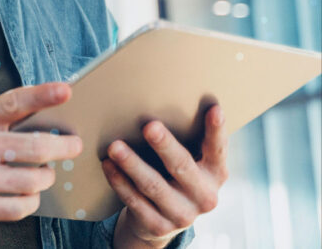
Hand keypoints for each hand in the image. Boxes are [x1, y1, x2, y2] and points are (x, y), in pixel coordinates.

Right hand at [0, 82, 83, 224]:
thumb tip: (38, 110)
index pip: (13, 103)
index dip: (43, 95)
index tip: (66, 90)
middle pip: (36, 147)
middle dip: (64, 146)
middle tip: (73, 145)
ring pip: (34, 180)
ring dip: (46, 177)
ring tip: (43, 173)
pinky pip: (20, 207)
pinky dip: (31, 200)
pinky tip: (27, 193)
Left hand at [102, 104, 229, 246]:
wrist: (161, 220)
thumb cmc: (173, 175)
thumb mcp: (188, 161)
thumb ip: (184, 140)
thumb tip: (158, 100)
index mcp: (216, 174)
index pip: (218, 149)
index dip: (217, 130)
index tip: (214, 108)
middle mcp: (204, 196)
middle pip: (182, 166)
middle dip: (165, 146)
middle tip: (149, 126)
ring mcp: (183, 215)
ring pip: (154, 186)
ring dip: (132, 164)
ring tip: (114, 146)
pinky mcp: (159, 226)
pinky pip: (135, 201)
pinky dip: (119, 182)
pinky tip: (108, 166)